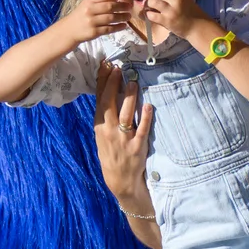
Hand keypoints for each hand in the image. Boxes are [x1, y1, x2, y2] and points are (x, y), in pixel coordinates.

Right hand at [68, 0, 134, 43]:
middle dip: (122, 6)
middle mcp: (90, 10)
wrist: (69, 30)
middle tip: (130, 7)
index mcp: (89, 1)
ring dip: (122, 17)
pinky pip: (109, 29)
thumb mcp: (86, 4)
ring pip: (111, 18)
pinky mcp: (94, 32)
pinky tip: (124, 26)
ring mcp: (91, 21)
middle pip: (110, 6)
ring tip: (128, 16)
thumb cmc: (81, 15)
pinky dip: (118, 27)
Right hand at [93, 64, 154, 214]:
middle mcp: (109, 132)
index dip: (102, 82)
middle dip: (113, 85)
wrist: (120, 182)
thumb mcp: (102, 136)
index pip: (99, 100)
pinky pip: (142, 129)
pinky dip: (146, 117)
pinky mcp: (137, 147)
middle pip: (110, 104)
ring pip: (126, 115)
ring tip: (133, 82)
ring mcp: (123, 140)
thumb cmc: (112, 155)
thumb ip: (105, 117)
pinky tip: (149, 106)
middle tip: (118, 69)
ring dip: (129, 97)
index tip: (106, 66)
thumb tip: (109, 92)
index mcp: (100, 128)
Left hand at [134, 0, 206, 44]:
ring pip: (152, 2)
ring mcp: (171, 11)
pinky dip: (148, 14)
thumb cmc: (191, 12)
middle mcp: (175, 0)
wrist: (198, 26)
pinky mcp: (167, 21)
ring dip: (147, 4)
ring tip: (147, 6)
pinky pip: (152, 15)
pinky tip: (149, 15)